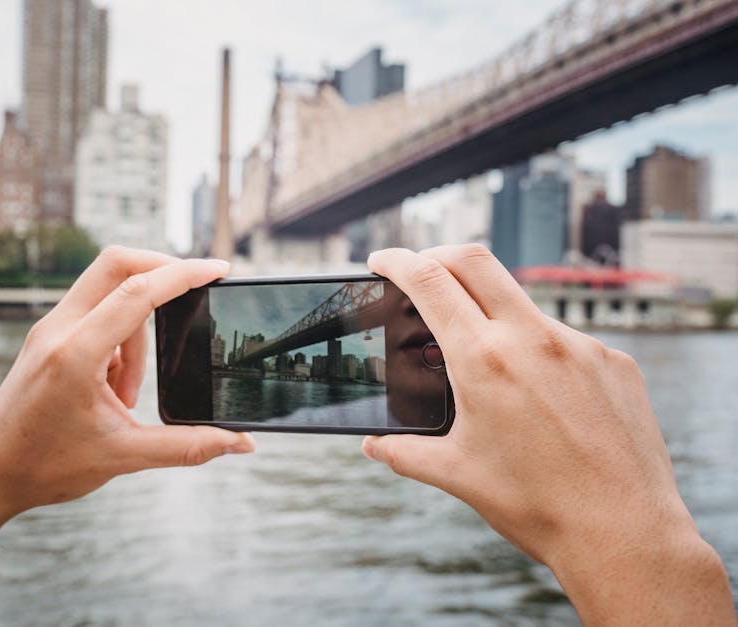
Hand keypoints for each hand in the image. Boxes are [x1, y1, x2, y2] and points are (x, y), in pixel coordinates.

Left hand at [0, 246, 254, 516]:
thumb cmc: (46, 466)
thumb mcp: (124, 457)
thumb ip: (188, 446)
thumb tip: (240, 442)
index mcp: (76, 353)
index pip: (138, 291)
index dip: (184, 274)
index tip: (218, 269)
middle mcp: (58, 329)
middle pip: (117, 263)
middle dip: (163, 270)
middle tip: (195, 295)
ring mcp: (48, 329)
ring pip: (108, 290)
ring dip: (139, 328)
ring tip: (131, 394)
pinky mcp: (47, 337)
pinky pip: (95, 312)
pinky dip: (120, 337)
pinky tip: (114, 390)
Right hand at [363, 245, 733, 623]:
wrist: (625, 534)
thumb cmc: (536, 506)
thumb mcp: (457, 475)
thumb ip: (404, 452)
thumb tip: (372, 444)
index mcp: (484, 361)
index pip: (430, 281)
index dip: (398, 260)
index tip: (382, 259)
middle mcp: (533, 339)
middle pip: (475, 260)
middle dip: (438, 254)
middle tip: (421, 271)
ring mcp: (580, 345)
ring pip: (521, 303)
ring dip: (490, 311)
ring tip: (484, 360)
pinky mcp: (614, 361)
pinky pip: (563, 338)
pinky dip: (537, 348)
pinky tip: (539, 394)